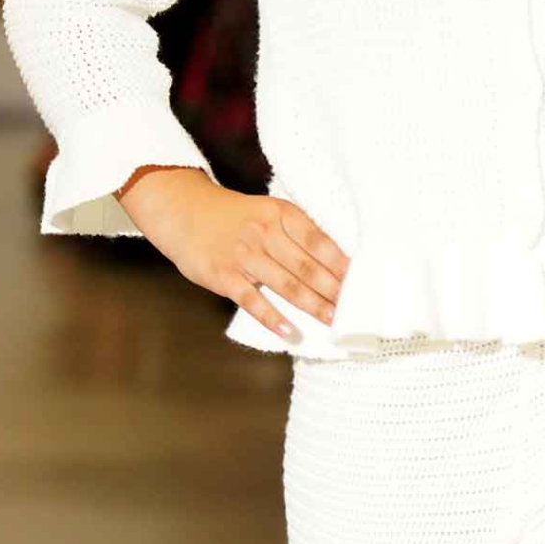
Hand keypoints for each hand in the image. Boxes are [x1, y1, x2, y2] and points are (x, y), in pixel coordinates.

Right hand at [116, 167, 348, 342]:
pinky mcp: (224, 276)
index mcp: (279, 213)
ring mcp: (243, 255)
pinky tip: (290, 332)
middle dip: (332, 290)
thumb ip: (295, 233)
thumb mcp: (266, 211)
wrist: (183, 211)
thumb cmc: (234, 216)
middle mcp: (264, 232)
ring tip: (332, 321)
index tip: (360, 281)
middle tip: (353, 309)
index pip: (318, 241)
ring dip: (312, 305)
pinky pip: (253, 301)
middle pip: (306, 266)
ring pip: (285, 284)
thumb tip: (334, 263)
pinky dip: (273, 318)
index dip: (340, 264)